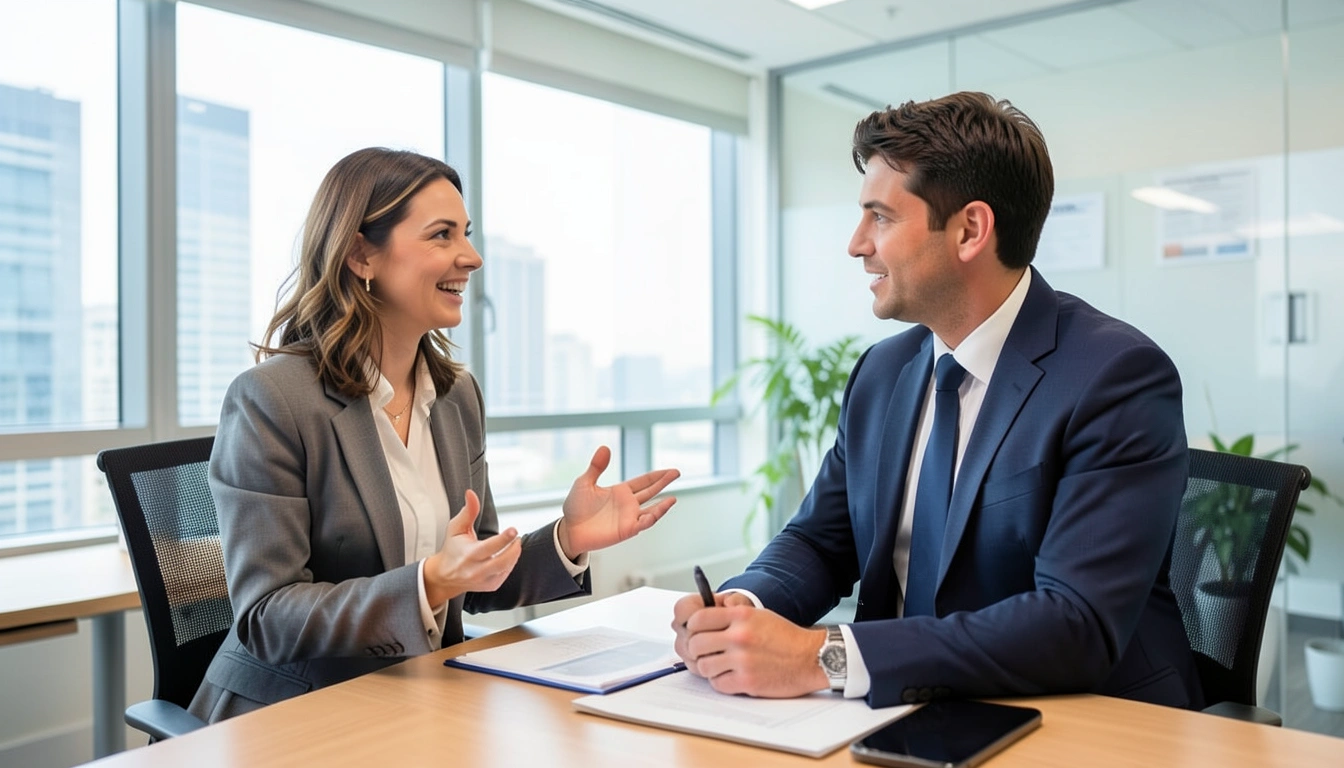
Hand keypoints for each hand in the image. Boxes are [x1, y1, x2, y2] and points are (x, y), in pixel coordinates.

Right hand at [423, 490, 521, 605]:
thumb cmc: (452, 549)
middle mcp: (475, 570)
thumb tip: (471, 493)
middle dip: (514, 548)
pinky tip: (508, 555)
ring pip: (506, 568)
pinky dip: (510, 563)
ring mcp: (483, 580)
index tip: (514, 531)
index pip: (489, 547)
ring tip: (515, 544)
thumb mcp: (456, 528)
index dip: (504, 539)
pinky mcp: (490, 586)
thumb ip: (467, 511)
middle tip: (517, 537)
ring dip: (514, 555)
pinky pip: (506, 574)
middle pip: (502, 561)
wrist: (445, 576)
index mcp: (468, 555)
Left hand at [557, 446, 678, 558]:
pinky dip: (651, 519)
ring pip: (651, 510)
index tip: (671, 471)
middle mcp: (628, 504)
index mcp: (621, 491)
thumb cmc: (576, 507)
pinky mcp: (625, 530)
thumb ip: (596, 466)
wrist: (569, 529)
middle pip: (651, 492)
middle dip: (664, 482)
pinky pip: (642, 524)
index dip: (657, 475)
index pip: (644, 481)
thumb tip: (605, 447)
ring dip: (662, 506)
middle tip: (677, 473)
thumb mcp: (585, 482)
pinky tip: (656, 512)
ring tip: (673, 499)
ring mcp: (628, 517)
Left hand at [674, 595, 828, 697]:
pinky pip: (717, 684)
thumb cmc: (785, 637)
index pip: (698, 618)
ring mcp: (743, 659)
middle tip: (706, 653)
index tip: (697, 633)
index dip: (693, 627)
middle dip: (697, 650)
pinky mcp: (747, 681)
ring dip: (709, 668)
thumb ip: (731, 615)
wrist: (811, 658)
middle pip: (696, 643)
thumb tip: (701, 619)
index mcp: (741, 615)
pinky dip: (721, 682)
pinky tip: (731, 676)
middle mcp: (740, 636)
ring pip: (704, 666)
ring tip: (721, 666)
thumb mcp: (758, 615)